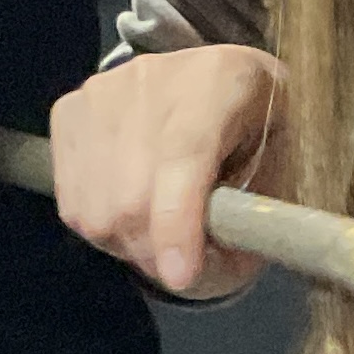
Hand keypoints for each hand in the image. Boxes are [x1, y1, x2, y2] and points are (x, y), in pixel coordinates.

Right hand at [50, 45, 288, 298]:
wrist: (213, 82)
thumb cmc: (258, 133)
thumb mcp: (283, 171)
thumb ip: (255, 220)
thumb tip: (210, 270)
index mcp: (223, 79)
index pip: (184, 154)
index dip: (177, 223)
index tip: (181, 277)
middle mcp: (153, 76)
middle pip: (131, 194)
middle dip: (155, 252)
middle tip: (182, 265)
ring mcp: (102, 92)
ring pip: (97, 209)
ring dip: (128, 245)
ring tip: (160, 233)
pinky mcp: (70, 112)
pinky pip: (73, 204)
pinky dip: (102, 230)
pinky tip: (131, 214)